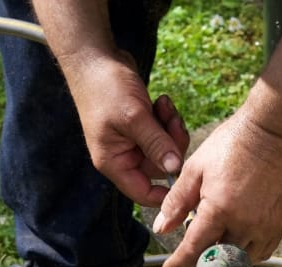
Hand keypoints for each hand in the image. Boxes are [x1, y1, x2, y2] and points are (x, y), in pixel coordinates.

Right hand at [64, 51, 188, 207]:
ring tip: (165, 105)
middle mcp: (123, 156)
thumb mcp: (134, 117)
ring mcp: (132, 141)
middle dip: (172, 145)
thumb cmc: (106, 87)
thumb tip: (175, 169)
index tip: (186, 180)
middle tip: (173, 120)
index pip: (142, 193)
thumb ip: (156, 144)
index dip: (165, 194)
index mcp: (114, 162)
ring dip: (171, 128)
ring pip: (165, 149)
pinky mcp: (141, 126)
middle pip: (160, 168)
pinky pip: (163, 133)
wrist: (95, 57)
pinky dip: (167, 118)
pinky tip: (162, 101)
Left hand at [153, 109, 281, 266]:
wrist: (274, 132)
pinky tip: (238, 237)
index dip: (178, 265)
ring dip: (226, 256)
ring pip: (241, 260)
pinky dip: (247, 252)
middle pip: (218, 259)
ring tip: (218, 238)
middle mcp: (244, 224)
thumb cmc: (233, 144)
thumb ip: (176, 201)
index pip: (194, 249)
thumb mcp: (195, 168)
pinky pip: (262, 252)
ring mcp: (265, 226)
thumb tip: (162, 228)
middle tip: (195, 250)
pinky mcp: (280, 225)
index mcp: (219, 209)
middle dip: (203, 259)